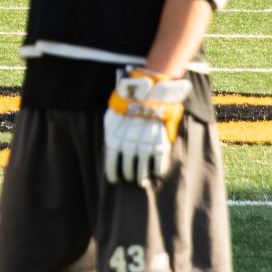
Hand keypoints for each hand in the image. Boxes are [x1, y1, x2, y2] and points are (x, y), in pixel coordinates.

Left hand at [104, 68, 189, 184]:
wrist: (149, 91)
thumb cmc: (128, 103)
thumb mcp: (111, 116)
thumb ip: (111, 133)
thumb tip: (111, 149)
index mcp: (114, 140)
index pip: (111, 164)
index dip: (112, 173)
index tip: (114, 180)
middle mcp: (128, 146)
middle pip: (128, 168)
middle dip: (129, 174)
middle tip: (130, 177)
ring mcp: (145, 147)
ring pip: (142, 170)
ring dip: (141, 176)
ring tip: (141, 179)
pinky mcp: (160, 145)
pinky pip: (159, 165)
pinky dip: (157, 171)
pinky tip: (155, 172)